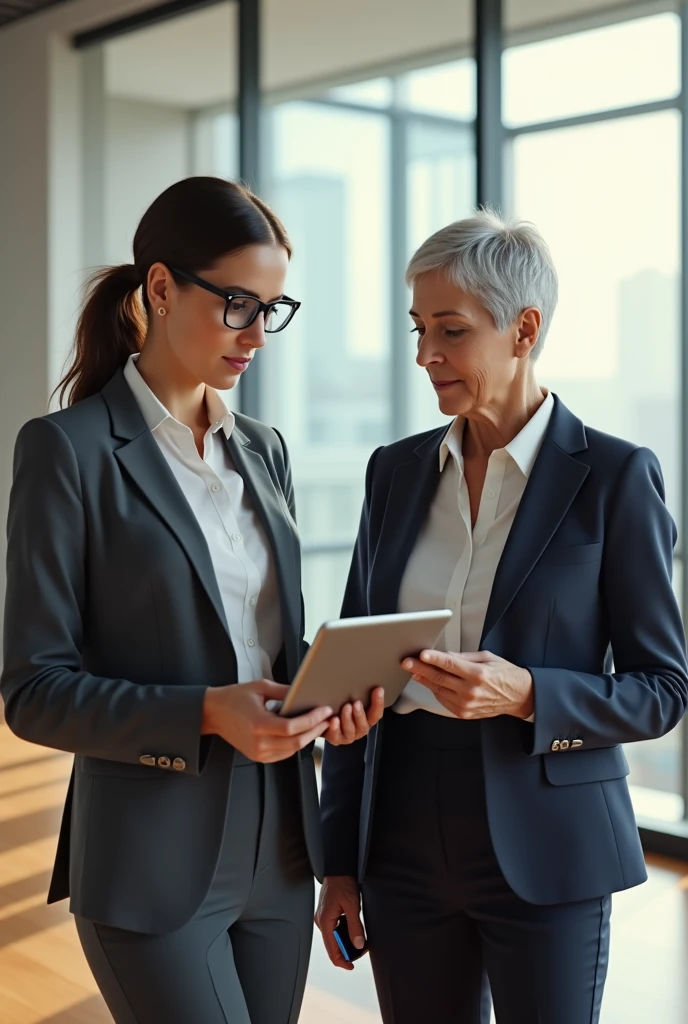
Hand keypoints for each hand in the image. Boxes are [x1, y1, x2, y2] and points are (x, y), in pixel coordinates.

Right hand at [202, 680, 332, 762]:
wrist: (213, 713)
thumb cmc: (233, 698)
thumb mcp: (260, 687)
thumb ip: (284, 691)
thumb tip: (304, 693)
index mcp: (258, 724)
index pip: (292, 727)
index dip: (312, 720)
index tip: (324, 711)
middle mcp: (259, 742)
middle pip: (296, 742)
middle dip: (316, 730)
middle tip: (327, 719)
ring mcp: (258, 752)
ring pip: (292, 750)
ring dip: (308, 738)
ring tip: (319, 725)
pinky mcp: (258, 757)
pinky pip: (284, 754)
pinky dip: (296, 744)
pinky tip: (303, 733)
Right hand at [315, 875, 366, 970]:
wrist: (338, 867)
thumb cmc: (343, 883)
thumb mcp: (352, 905)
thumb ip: (355, 926)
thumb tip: (358, 945)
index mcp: (325, 921)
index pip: (331, 950)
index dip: (341, 961)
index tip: (351, 966)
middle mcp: (321, 921)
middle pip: (332, 945)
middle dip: (346, 950)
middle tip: (362, 948)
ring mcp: (323, 917)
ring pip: (334, 937)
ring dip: (346, 941)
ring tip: (360, 939)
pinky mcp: (327, 913)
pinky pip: (334, 929)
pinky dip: (344, 932)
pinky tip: (353, 928)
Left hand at [323, 687, 384, 745]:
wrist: (325, 720)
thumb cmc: (341, 707)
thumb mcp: (351, 700)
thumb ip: (359, 694)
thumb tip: (364, 676)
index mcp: (367, 720)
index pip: (376, 713)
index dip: (378, 702)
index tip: (378, 689)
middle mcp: (359, 729)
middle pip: (364, 725)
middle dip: (360, 714)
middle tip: (356, 703)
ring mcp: (348, 736)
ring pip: (350, 730)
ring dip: (348, 719)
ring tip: (345, 707)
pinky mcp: (336, 739)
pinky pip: (336, 736)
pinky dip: (335, 728)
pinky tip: (333, 720)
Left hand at [403, 650, 533, 719]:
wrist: (519, 697)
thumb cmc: (505, 675)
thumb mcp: (487, 658)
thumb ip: (464, 657)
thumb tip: (445, 655)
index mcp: (478, 674)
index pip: (450, 665)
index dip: (433, 659)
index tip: (421, 654)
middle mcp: (471, 691)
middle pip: (439, 678)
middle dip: (420, 668)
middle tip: (407, 662)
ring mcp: (466, 704)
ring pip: (438, 690)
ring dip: (424, 680)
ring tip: (414, 670)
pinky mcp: (464, 713)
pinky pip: (443, 700)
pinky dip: (435, 690)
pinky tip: (429, 682)